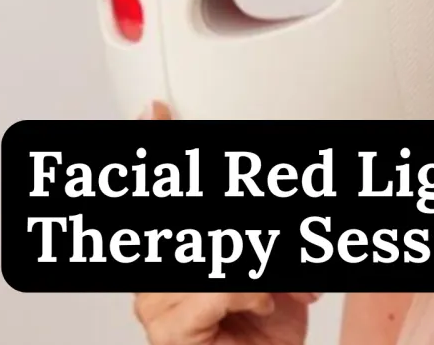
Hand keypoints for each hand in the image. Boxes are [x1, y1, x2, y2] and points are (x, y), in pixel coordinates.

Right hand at [133, 103, 321, 343]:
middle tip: (276, 267)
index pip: (158, 195)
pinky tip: (261, 308)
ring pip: (216, 254)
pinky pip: (220, 287)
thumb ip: (256, 233)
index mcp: (171, 257)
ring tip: (279, 290)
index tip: (158, 111)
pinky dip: (254, 294)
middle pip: (196, 220)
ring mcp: (156, 305)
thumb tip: (277, 169)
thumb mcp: (272, 268)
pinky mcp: (170, 332)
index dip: (154, 146)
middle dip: (250, 240)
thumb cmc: (266, 333)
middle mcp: (155, 279)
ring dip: (263, 272)